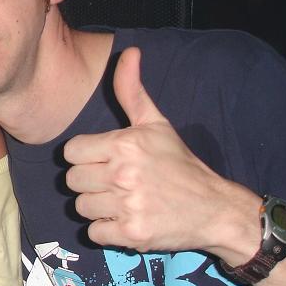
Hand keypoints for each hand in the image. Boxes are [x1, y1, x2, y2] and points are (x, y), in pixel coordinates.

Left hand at [63, 47, 260, 260]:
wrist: (214, 208)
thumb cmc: (180, 165)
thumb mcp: (156, 124)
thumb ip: (132, 91)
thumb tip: (128, 52)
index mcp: (124, 144)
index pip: (71, 152)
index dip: (85, 158)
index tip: (104, 161)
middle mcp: (123, 173)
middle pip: (72, 180)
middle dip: (90, 183)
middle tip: (114, 184)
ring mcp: (127, 205)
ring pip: (80, 206)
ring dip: (97, 207)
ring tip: (122, 201)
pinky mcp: (131, 233)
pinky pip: (93, 232)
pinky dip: (106, 230)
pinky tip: (125, 220)